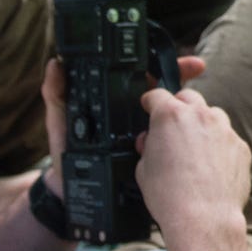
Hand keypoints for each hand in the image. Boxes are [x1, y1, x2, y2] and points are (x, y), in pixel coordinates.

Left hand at [38, 54, 204, 177]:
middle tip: (195, 67)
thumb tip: (55, 64)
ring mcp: (145, 137)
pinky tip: (192, 133)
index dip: (162, 65)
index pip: (144, 78)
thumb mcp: (59, 120)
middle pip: (165, 93)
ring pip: (171, 119)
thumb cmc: (64, 154)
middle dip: (182, 78)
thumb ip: (56, 93)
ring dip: (186, 108)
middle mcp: (134, 118)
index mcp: (117, 103)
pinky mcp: (149, 157)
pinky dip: (183, 138)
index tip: (179, 57)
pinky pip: (167, 145)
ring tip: (192, 102)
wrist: (70, 193)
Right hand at [134, 81, 249, 246]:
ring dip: (202, 126)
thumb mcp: (143, 168)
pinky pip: (228, 139)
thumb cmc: (171, 197)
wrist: (204, 219)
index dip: (150, 103)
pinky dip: (220, 147)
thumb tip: (151, 142)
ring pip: (212, 116)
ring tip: (194, 151)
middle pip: (188, 98)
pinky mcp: (241, 147)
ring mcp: (224, 130)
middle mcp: (200, 116)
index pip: (157, 95)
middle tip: (172, 129)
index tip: (150, 108)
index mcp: (170, 116)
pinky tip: (211, 168)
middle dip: (178, 108)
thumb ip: (148, 146)